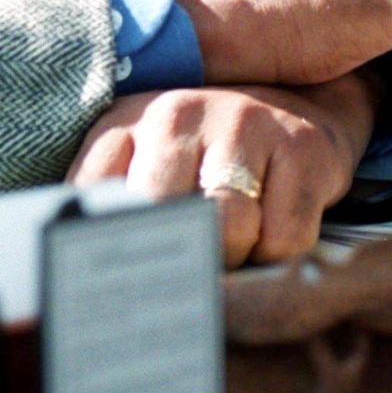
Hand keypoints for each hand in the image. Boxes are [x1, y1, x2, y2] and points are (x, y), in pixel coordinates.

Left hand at [67, 71, 379, 267]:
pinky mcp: (300, 144)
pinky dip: (279, 253)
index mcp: (126, 122)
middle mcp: (175, 112)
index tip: (119, 275)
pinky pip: (284, 237)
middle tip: (189, 264)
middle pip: (161, 214)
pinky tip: (275, 223)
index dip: (105, 244)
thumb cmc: (203, 158)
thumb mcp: (143, 170)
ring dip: (234, 256)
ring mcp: (240, 121)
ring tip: (235, 239)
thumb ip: (111, 209)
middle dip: (178, 255)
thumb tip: (91, 282)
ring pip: (228, 229)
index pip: (93, 192)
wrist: (292, 110)